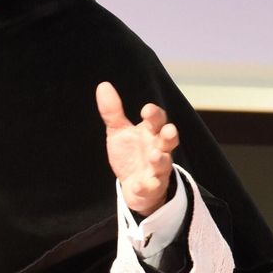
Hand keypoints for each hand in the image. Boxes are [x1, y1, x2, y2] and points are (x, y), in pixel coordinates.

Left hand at [96, 81, 177, 215]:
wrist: (133, 185)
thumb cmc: (130, 153)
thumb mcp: (119, 132)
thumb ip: (113, 112)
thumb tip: (103, 85)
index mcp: (151, 132)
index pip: (158, 120)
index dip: (154, 115)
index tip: (146, 109)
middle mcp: (159, 149)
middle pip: (169, 140)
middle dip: (170, 135)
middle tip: (169, 131)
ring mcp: (157, 169)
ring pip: (164, 164)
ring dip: (160, 160)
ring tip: (154, 155)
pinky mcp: (152, 187)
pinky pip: (151, 186)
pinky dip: (146, 185)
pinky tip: (139, 184)